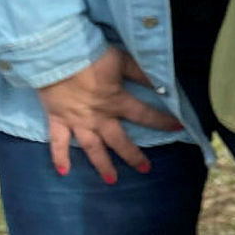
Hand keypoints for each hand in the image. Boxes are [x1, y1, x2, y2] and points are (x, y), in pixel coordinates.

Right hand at [34, 49, 174, 182]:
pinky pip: (57, 142)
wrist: (56, 54)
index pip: (145, 115)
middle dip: (133, 156)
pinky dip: (58, 157)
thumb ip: (140, 73)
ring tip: (111, 180)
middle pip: (119, 141)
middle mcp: (99, 117)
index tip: (178, 128)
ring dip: (102, 164)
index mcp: (116, 101)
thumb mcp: (122, 60)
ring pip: (92, 147)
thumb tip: (161, 84)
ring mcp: (77, 121)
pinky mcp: (56, 119)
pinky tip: (62, 172)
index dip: (162, 121)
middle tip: (145, 169)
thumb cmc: (91, 55)